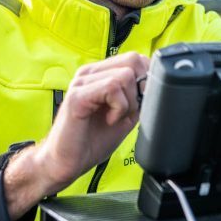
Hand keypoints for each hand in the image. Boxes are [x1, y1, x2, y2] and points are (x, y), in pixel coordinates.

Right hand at [3, 52, 148, 217]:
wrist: (64, 162)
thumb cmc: (90, 141)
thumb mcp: (124, 115)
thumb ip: (137, 98)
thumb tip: (155, 86)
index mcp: (99, 74)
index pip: (135, 58)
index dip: (146, 79)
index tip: (139, 104)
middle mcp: (89, 73)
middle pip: (133, 60)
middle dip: (140, 89)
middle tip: (127, 111)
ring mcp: (82, 82)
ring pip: (125, 75)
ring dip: (128, 102)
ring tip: (114, 118)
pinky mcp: (78, 96)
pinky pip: (112, 88)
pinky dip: (119, 108)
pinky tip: (108, 121)